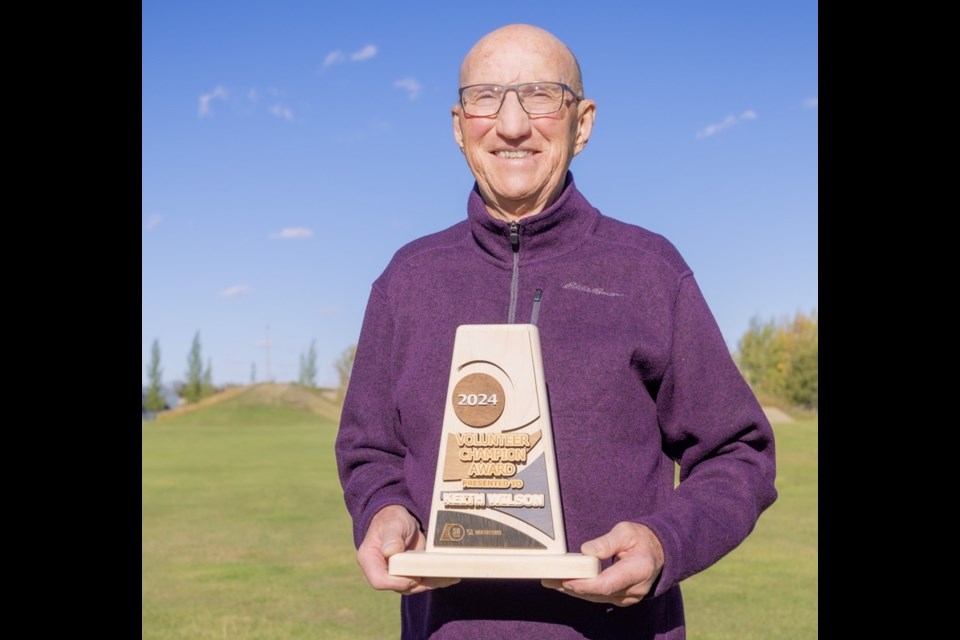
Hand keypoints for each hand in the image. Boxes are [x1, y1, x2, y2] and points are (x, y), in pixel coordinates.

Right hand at [356, 505, 460, 594]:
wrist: (398, 519)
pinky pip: (422, 581)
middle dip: (421, 583)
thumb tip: (390, 552)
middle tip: (440, 575)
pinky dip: (435, 579)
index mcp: (370, 560)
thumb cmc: (391, 519)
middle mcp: (382, 571)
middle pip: (399, 587)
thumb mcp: (392, 524)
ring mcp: (396, 575)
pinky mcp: (409, 574)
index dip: (396, 582)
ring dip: (432, 582)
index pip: (379, 580)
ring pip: (414, 587)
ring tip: (450, 576)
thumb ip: (392, 537)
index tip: (413, 576)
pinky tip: (451, 575)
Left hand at [542, 522, 664, 606]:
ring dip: (573, 590)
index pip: (608, 584)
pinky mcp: (622, 598)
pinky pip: (599, 597)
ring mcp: (629, 597)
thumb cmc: (642, 539)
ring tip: (552, 581)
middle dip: (572, 587)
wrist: (659, 551)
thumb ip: (607, 542)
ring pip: (597, 598)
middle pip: (598, 593)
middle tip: (549, 579)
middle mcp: (635, 588)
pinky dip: (582, 591)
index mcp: (639, 569)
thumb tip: (587, 550)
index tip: (566, 580)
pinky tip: (566, 584)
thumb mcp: (626, 531)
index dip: (585, 584)